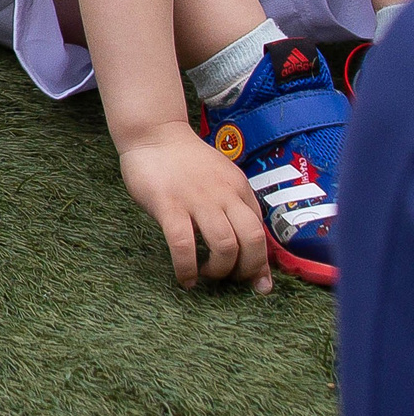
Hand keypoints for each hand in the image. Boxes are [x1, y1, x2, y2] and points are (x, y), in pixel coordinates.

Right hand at [117, 123, 271, 292]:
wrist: (154, 133)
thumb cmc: (185, 162)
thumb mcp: (221, 179)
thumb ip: (235, 207)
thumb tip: (247, 243)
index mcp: (239, 189)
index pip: (261, 232)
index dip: (261, 262)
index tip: (254, 281)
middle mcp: (224, 195)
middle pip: (252, 241)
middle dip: (246, 270)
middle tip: (230, 279)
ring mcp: (196, 199)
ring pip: (224, 245)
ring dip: (219, 270)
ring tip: (206, 274)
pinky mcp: (168, 204)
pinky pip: (183, 244)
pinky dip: (187, 268)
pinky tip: (185, 278)